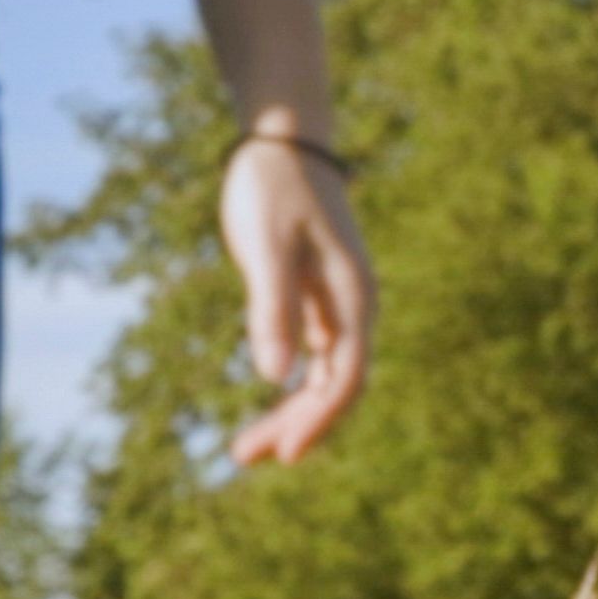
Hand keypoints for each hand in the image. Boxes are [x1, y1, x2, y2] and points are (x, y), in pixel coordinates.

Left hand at [221, 134, 372, 465]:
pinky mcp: (316, 298)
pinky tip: (265, 398)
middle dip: (297, 426)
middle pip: (334, 386)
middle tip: (245, 457)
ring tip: (244, 450)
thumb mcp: (267, 248)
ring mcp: (337, 305)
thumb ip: (271, 309)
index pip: (344, 378)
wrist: (283, 141)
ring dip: (290, 412)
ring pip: (322, 375)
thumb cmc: (274, 189)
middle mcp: (353, 308)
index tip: (285, 455)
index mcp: (352, 298)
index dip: (318, 420)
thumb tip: (272, 376)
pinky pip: (311, 356)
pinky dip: (288, 384)